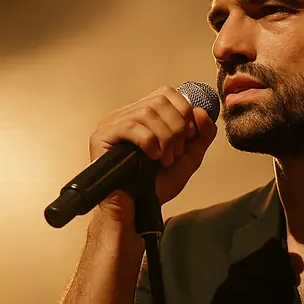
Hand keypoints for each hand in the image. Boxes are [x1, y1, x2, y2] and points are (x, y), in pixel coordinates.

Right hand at [88, 86, 217, 225]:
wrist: (137, 210)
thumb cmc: (155, 186)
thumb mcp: (187, 158)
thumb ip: (201, 136)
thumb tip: (202, 112)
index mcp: (144, 116)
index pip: (167, 93)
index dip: (183, 111)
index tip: (188, 136)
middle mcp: (126, 115)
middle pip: (160, 101)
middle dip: (176, 128)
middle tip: (175, 153)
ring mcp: (112, 124)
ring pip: (147, 112)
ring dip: (165, 138)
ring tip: (164, 159)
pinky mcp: (101, 137)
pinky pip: (131, 127)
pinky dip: (149, 143)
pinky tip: (152, 158)